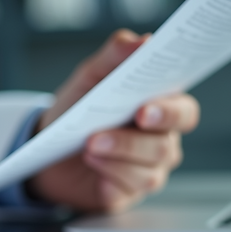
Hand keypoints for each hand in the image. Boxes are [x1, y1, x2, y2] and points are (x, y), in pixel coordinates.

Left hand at [29, 29, 199, 211]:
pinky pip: (129, 186)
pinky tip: (92, 160)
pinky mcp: (127, 191)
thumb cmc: (76, 111)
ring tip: (90, 142)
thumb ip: (115, 56)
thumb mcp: (90, 78)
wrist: (46, 149)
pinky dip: (109, 170)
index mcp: (159, 110)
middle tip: (134, 118)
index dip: (173, 109)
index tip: (148, 105)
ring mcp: (147, 169)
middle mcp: (160, 141)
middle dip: (145, 134)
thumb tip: (142, 40)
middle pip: (168, 142)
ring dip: (120, 150)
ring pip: (150, 166)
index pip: (183, 110)